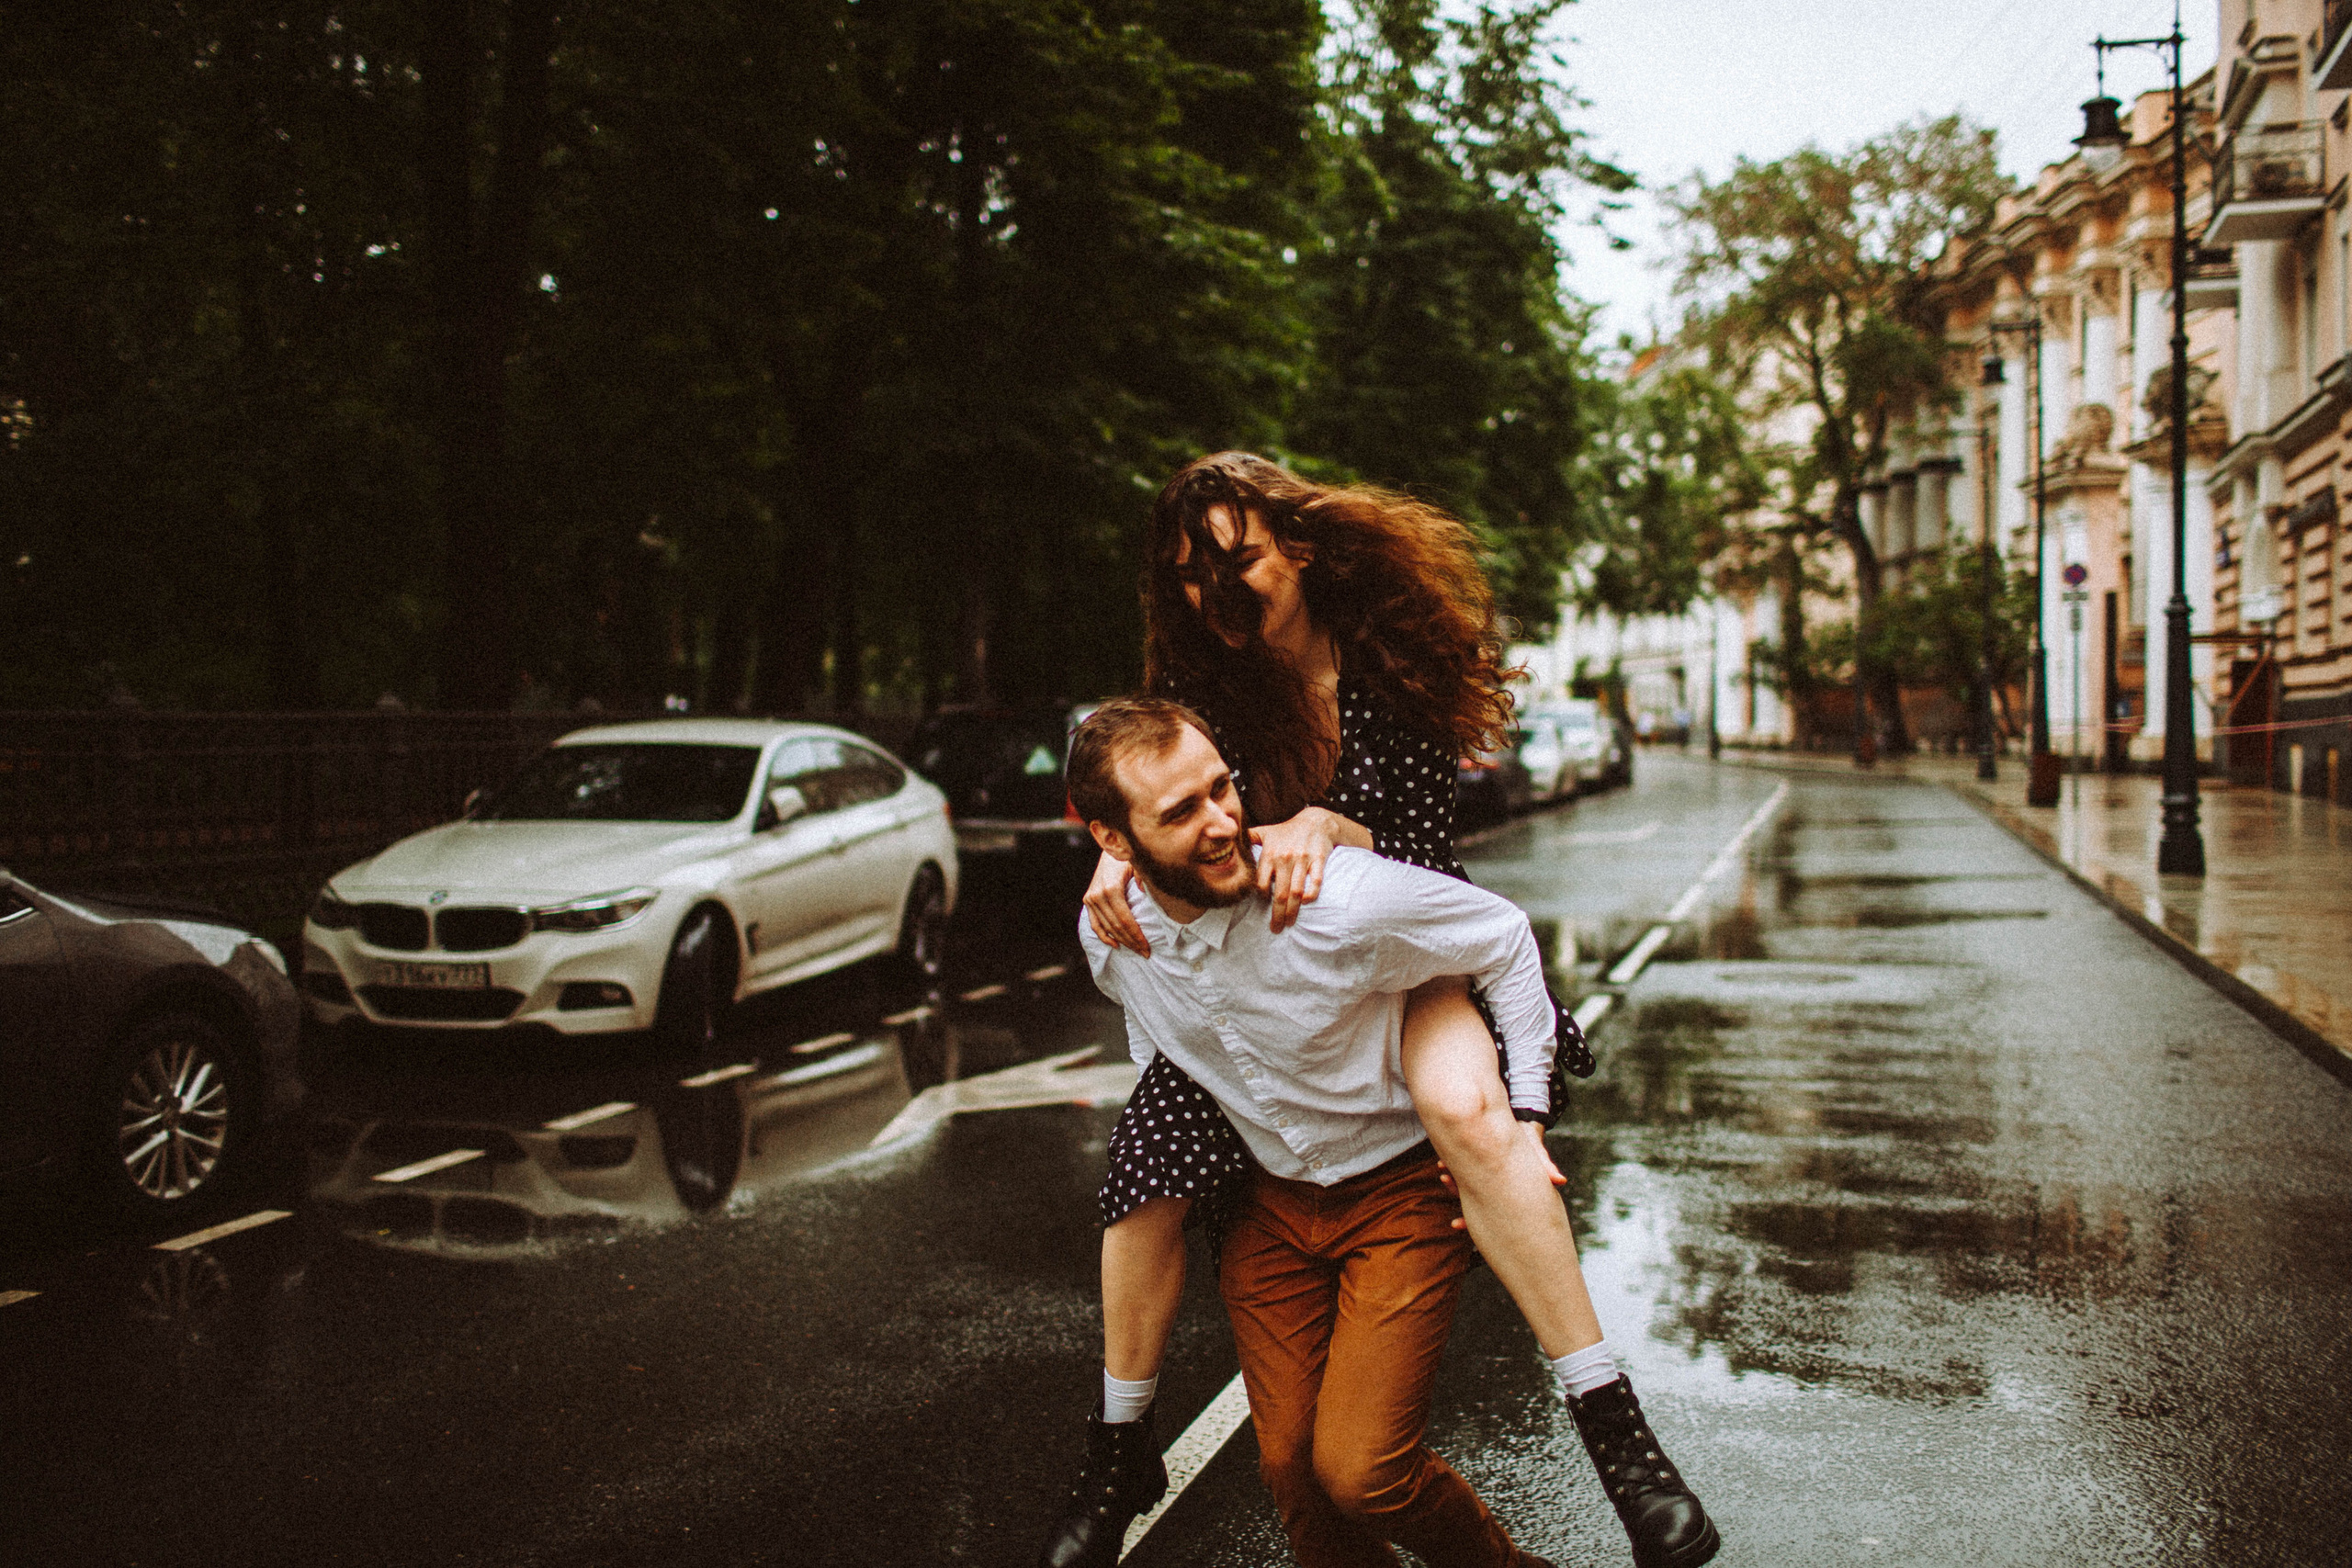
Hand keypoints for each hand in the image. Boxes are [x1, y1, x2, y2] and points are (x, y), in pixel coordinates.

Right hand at [1084, 850, 1147, 954]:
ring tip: (1135, 950)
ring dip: (1121, 941)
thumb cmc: (1128, 857)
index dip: (1136, 935)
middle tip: (1145, 953)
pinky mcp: (1088, 900)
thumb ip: (1143, 877)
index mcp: (1111, 888)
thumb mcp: (1138, 864)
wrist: (1110, 846)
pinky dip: (1104, 936)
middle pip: (1116, 927)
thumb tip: (1145, 893)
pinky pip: (1095, 923)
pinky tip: (1115, 944)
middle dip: (1132, 942)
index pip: (1125, 920)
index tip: (1147, 947)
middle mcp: (1098, 895)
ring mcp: (1091, 898)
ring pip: (1106, 927)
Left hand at [1251, 808, 1339, 933]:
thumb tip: (1223, 843)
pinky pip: (1316, 881)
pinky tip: (1305, 903)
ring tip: (1289, 924)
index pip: (1261, 883)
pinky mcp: (1318, 859)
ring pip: (1296, 891)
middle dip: (1277, 914)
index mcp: (1269, 854)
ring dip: (1293, 910)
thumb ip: (1247, 840)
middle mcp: (1284, 858)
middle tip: (1275, 929)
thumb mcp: (1265, 832)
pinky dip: (1311, 893)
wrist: (1316, 821)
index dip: (1260, 898)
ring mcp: (1302, 859)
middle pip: (1279, 893)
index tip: (1262, 909)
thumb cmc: (1287, 831)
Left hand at [1436, 1121, 1565, 1229]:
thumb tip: (1560, 1180)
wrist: (1522, 1121)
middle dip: (1456, 1193)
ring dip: (1452, 1181)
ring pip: (1463, 1184)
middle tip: (1445, 1182)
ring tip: (1442, 1173)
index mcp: (1505, 1191)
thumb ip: (1545, 1165)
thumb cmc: (1529, 1140)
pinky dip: (1451, 1165)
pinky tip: (1441, 1164)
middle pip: (1469, 1198)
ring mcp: (1483, 1172)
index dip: (1469, 1221)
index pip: (1485, 1212)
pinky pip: (1460, 1167)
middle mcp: (1492, 1185)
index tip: (1454, 1225)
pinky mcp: (1476, 1158)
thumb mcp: (1536, 1152)